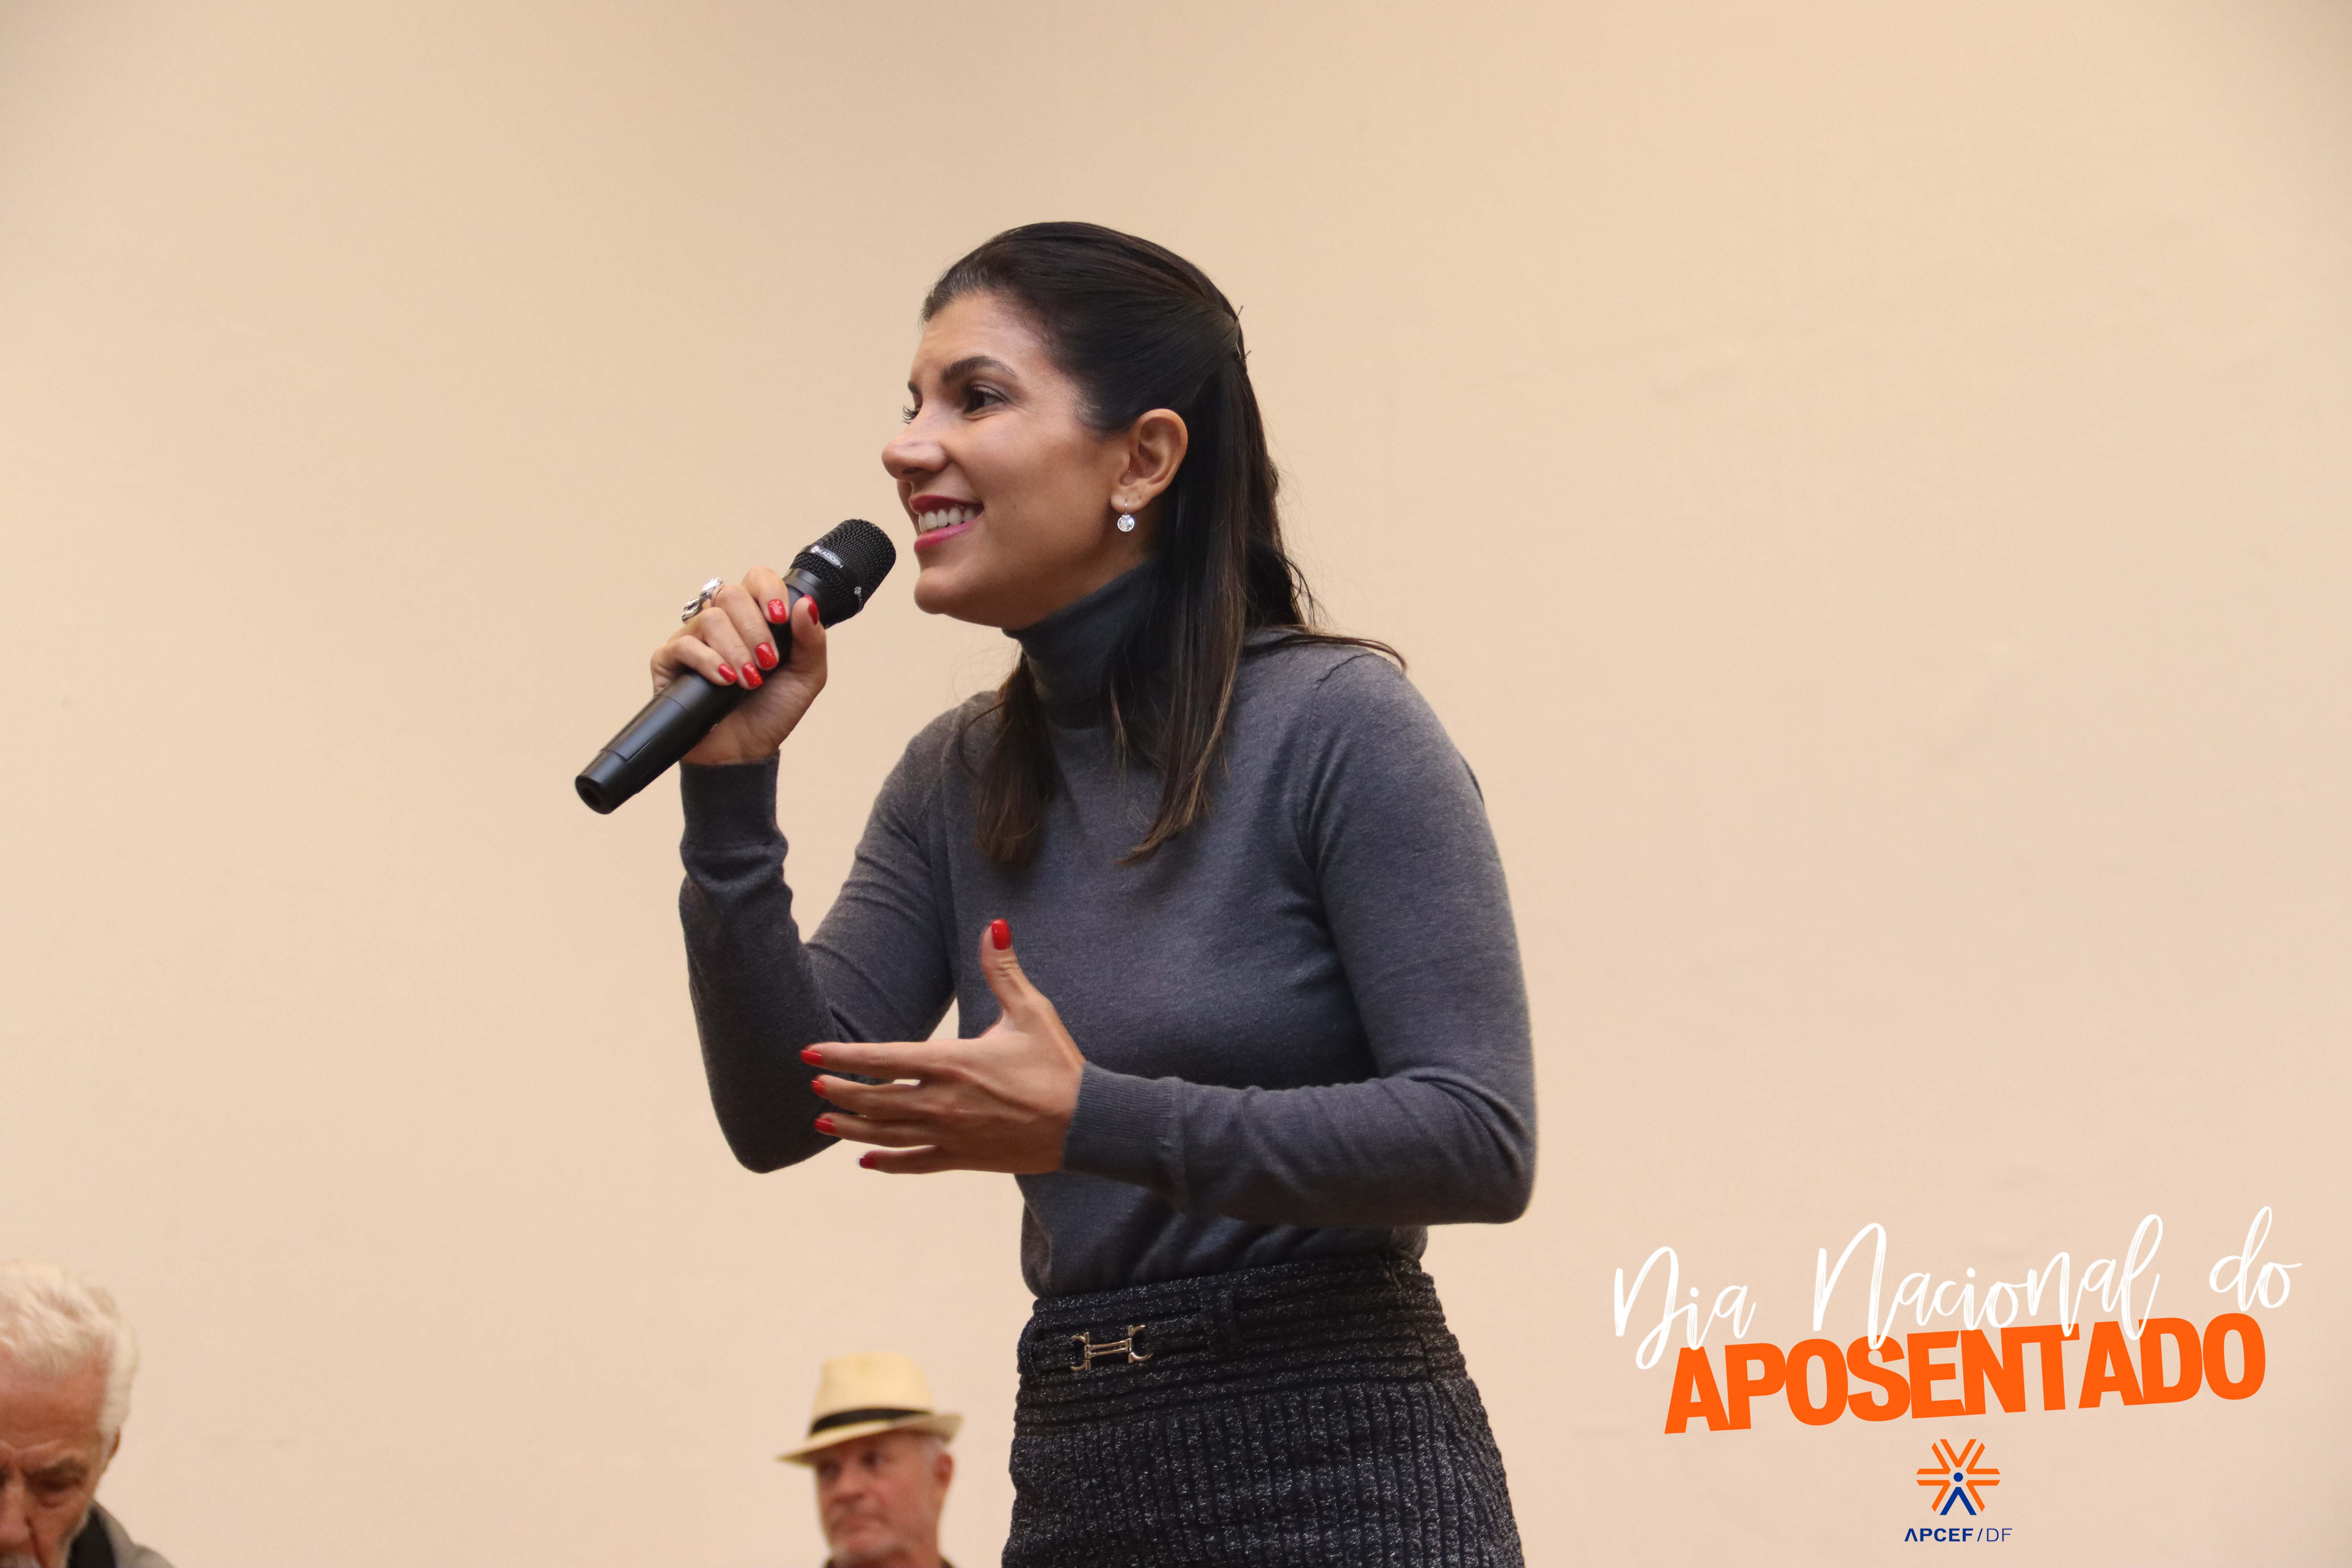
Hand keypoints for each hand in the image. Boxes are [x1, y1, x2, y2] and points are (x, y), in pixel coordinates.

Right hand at [650, 568, 828, 765]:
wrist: (746, 750)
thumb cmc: (773, 711)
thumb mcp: (806, 677)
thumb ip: (811, 640)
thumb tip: (806, 604)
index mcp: (754, 617)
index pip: (755, 578)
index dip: (767, 590)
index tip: (778, 618)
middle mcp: (721, 621)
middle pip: (731, 595)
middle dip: (755, 630)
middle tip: (767, 663)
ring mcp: (693, 638)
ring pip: (711, 619)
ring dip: (736, 650)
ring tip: (748, 681)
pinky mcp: (669, 661)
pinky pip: (684, 646)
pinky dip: (709, 662)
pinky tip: (724, 681)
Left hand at [806, 919, 1083, 1174]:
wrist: (1087, 1124)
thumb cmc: (1059, 1065)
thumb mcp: (1032, 1012)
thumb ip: (1004, 971)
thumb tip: (995, 927)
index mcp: (953, 1062)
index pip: (882, 1058)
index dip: (841, 1056)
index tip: (809, 1054)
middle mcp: (943, 1102)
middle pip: (874, 1100)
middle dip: (839, 1091)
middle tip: (813, 1084)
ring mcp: (951, 1134)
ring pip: (886, 1135)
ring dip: (851, 1127)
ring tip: (823, 1121)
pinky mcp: (965, 1157)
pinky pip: (915, 1163)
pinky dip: (887, 1163)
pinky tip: (866, 1161)